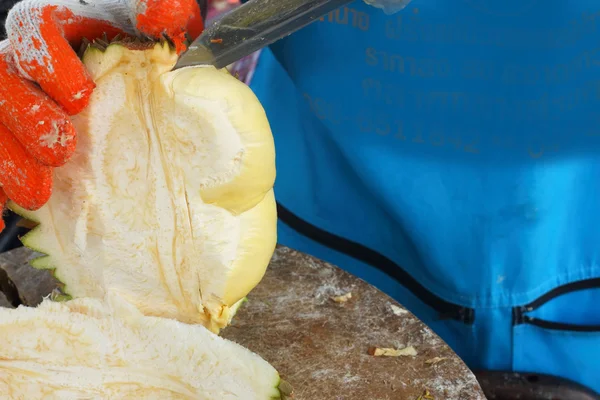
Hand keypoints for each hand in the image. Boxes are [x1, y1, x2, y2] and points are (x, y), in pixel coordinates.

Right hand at [0, 0, 203, 230]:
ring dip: (6, 160)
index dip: (50, 59)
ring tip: (36, 194)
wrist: (122, 87)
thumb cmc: (133, 53)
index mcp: (54, 29)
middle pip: (2, 79)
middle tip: (60, 150)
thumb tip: (163, 15)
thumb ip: (153, 14)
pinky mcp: (10, 139)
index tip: (79, 95)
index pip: (34, 27)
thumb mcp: (146, 32)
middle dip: (25, 117)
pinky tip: (1, 218)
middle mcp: (22, 64)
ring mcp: (9, 104)